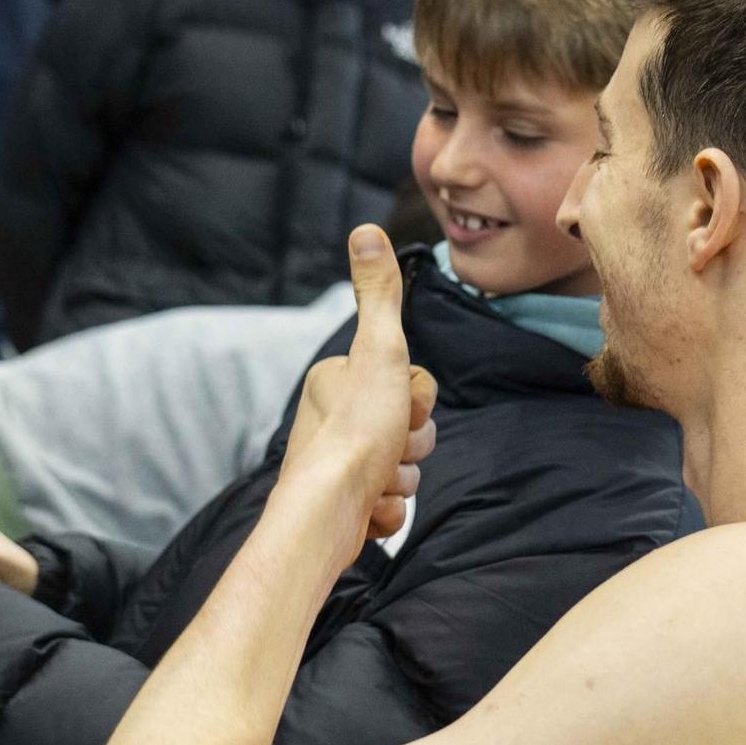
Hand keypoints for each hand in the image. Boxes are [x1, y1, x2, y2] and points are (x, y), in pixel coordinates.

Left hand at [276, 226, 437, 566]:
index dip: (417, 400)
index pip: (410, 382)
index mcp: (339, 379)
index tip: (396, 409)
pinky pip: (389, 503)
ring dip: (401, 478)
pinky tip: (370, 508)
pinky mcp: (344, 507)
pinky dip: (387, 509)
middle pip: (409, 424)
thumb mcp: (378, 352)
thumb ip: (379, 294)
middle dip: (412, 444)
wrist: (328, 514)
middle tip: (389, 447)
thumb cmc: (356, 434)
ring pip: (403, 467)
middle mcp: (334, 418)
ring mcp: (338, 465)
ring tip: (378, 481)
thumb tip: (366, 230)